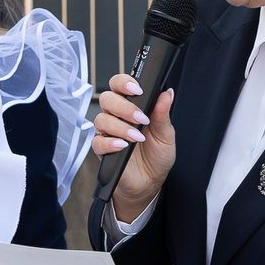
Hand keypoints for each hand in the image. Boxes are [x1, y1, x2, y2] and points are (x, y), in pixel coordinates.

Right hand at [92, 73, 175, 220]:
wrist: (150, 181)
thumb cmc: (156, 156)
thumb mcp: (166, 134)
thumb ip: (163, 114)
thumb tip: (167, 93)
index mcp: (131, 106)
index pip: (119, 85)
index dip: (124, 82)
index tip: (138, 90)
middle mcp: (116, 116)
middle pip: (107, 98)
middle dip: (124, 107)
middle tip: (141, 118)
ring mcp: (107, 132)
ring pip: (101, 119)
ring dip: (120, 127)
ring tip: (137, 137)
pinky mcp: (101, 149)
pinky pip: (97, 142)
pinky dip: (110, 143)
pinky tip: (123, 146)